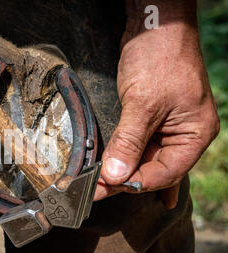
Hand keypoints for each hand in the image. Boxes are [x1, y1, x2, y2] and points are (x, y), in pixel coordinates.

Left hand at [94, 0, 218, 207]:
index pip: (166, 172)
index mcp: (195, 134)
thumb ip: (129, 141)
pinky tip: (128, 181)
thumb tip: (115, 175)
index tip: (107, 187)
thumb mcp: (143, 103)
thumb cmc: (159, 59)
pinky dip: (131, 162)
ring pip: (145, 160)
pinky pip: (141, 147)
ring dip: (123, 172)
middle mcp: (184, 135)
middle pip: (155, 169)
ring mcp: (168, 127)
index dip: (136, 182)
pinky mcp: (151, 119)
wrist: (153, 26)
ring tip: (99, 187)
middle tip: (95, 190)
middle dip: (125, 179)